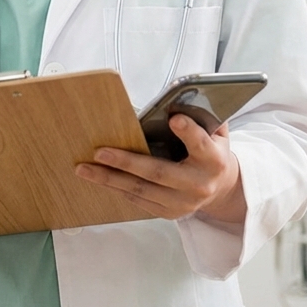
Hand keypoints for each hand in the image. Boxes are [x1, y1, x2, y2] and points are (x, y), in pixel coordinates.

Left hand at [74, 115, 246, 223]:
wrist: (221, 188)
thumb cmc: (211, 152)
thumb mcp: (215, 132)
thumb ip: (202, 116)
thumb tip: (182, 95)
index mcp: (214, 160)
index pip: (201, 145)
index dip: (189, 133)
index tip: (174, 119)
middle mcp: (199, 184)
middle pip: (158, 173)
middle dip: (126, 162)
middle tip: (100, 152)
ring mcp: (183, 202)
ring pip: (141, 190)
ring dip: (109, 178)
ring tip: (85, 168)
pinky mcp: (169, 212)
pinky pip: (137, 200)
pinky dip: (116, 187)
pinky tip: (99, 177)